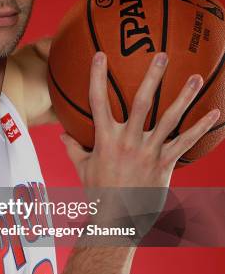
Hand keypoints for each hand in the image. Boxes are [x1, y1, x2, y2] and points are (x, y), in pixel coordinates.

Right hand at [60, 52, 219, 235]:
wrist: (117, 220)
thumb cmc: (98, 193)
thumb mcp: (82, 168)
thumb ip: (73, 148)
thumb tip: (63, 135)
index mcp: (105, 139)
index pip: (98, 101)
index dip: (97, 76)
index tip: (101, 55)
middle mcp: (128, 141)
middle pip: (142, 102)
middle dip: (152, 77)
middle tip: (161, 54)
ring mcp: (149, 152)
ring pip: (169, 119)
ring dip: (184, 96)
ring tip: (194, 77)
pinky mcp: (165, 163)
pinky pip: (185, 142)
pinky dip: (200, 127)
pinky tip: (214, 113)